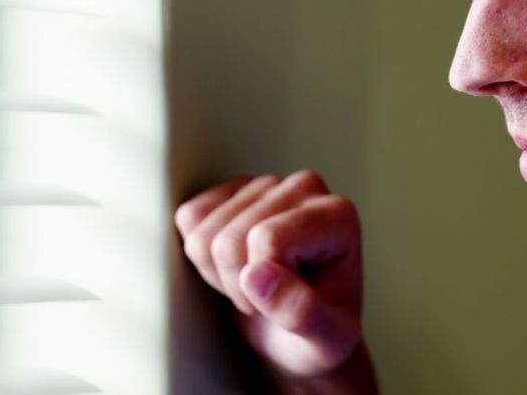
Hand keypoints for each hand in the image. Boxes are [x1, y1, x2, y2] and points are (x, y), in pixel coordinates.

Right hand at [175, 171, 363, 376]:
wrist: (300, 336)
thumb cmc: (319, 335)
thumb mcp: (325, 340)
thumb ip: (300, 311)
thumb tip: (257, 275)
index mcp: (337, 215)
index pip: (267, 241)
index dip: (263, 287)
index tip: (286, 302)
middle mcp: (304, 188)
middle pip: (231, 240)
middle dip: (239, 285)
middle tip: (268, 298)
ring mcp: (266, 185)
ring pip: (204, 232)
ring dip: (220, 273)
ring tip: (254, 283)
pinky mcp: (232, 191)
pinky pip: (189, 218)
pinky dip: (200, 253)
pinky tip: (234, 265)